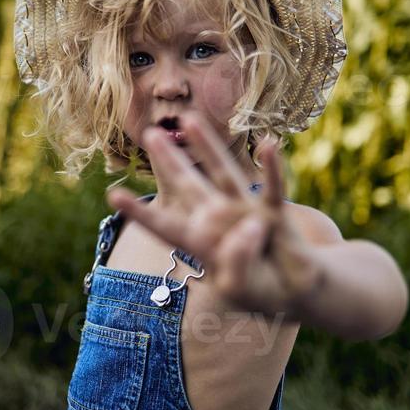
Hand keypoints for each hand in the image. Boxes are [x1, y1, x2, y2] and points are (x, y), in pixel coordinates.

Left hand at [106, 111, 322, 315]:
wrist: (297, 291)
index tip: (113, 195)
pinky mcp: (273, 212)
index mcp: (201, 242)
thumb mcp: (238, 289)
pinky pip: (271, 188)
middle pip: (188, 185)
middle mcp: (219, 219)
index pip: (165, 226)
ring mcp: (245, 211)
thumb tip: (250, 226)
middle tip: (148, 133)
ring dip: (207, 146)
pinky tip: (269, 146)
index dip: (141, 212)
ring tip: (190, 119)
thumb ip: (237, 263)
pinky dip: (272, 168)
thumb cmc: (261, 290)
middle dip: (169, 160)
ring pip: (222, 173)